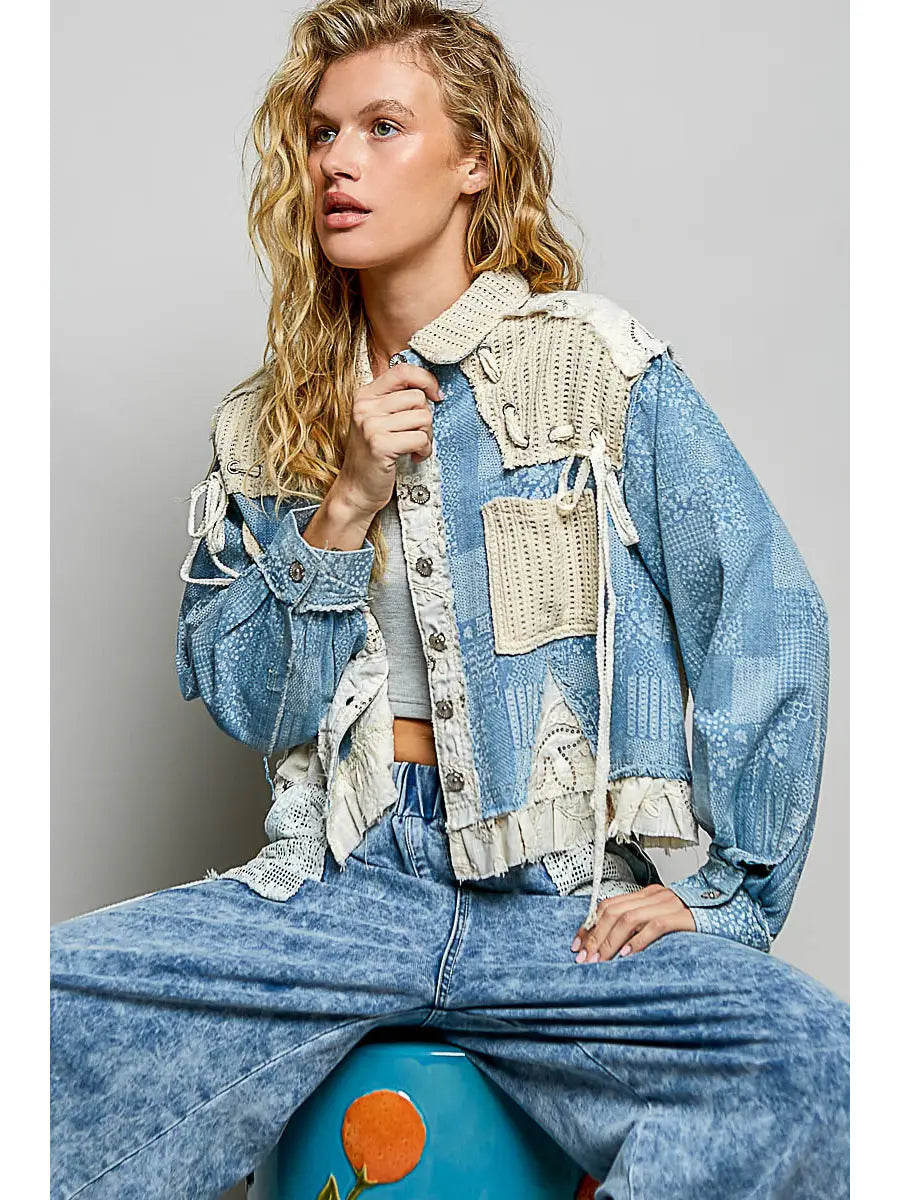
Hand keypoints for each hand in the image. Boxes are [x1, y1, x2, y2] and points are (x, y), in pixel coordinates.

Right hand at [338, 362, 441, 517]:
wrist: (355, 490)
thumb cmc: (371, 457)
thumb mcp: (377, 421)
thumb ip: (396, 402)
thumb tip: (429, 388)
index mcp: (364, 395)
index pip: (402, 371)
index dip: (426, 379)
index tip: (436, 395)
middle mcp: (365, 407)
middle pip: (418, 397)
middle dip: (426, 419)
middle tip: (417, 436)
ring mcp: (370, 425)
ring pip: (423, 417)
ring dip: (426, 436)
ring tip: (414, 448)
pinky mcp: (380, 445)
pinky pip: (420, 438)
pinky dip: (424, 450)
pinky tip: (414, 457)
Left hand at [570, 884, 696, 962]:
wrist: (731, 911)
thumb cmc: (695, 922)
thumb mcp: (662, 920)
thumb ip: (641, 926)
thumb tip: (614, 947)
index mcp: (646, 894)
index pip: (607, 905)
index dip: (589, 925)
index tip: (577, 945)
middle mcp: (654, 895)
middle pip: (613, 912)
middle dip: (594, 937)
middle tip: (585, 959)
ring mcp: (669, 904)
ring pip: (628, 919)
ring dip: (610, 942)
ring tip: (601, 961)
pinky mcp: (682, 916)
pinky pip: (654, 926)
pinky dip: (638, 941)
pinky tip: (628, 955)